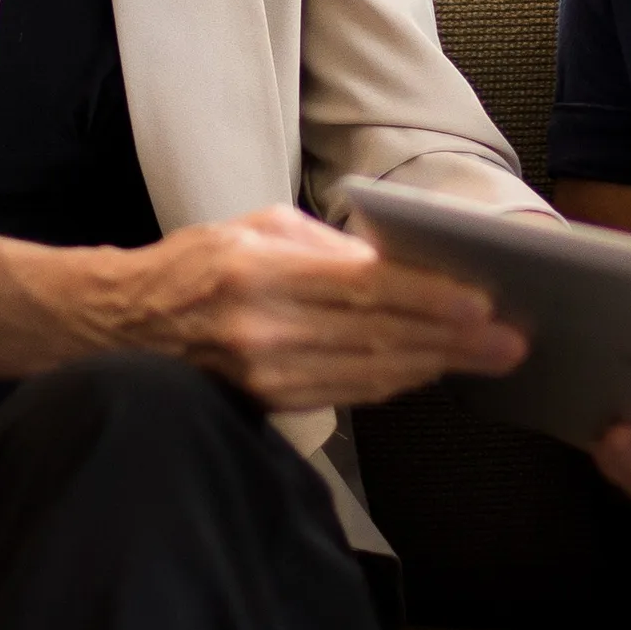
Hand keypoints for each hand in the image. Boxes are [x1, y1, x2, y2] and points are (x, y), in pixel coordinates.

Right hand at [111, 203, 528, 408]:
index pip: (361, 287)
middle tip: (509, 340)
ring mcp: (263, 373)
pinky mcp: (266, 403)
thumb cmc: (194, 266)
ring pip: (369, 373)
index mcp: (260, 271)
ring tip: (487, 356)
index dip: (426, 298)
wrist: (121, 326)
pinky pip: (347, 394)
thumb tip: (394, 260)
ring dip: (434, 365)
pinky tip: (430, 370)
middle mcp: (262, 328)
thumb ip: (325, 243)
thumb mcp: (254, 226)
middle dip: (451, 339)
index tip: (479, 302)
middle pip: (377, 336)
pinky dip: (394, 382)